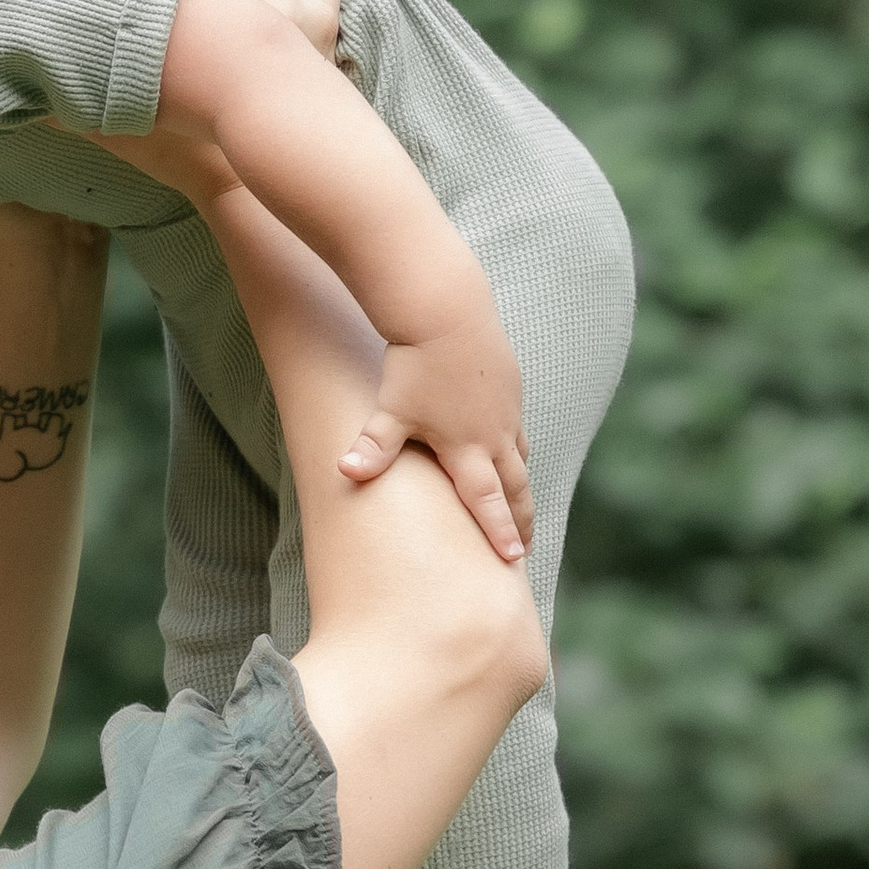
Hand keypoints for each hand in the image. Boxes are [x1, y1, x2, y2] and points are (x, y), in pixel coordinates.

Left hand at [341, 316, 533, 566]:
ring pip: (519, 456)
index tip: (513, 559)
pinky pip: (516, 426)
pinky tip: (508, 448)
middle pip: (514, 486)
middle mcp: (493, 432)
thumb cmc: (415, 363)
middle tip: (524, 547)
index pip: (487, 501)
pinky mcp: (509, 384)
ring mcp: (505, 408)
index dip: (500, 532)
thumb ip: (372, 448)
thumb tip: (344, 474)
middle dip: (520, 519)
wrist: (446, 309)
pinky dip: (516, 447)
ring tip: (520, 504)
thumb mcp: (391, 410)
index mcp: (467, 447)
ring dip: (521, 484)